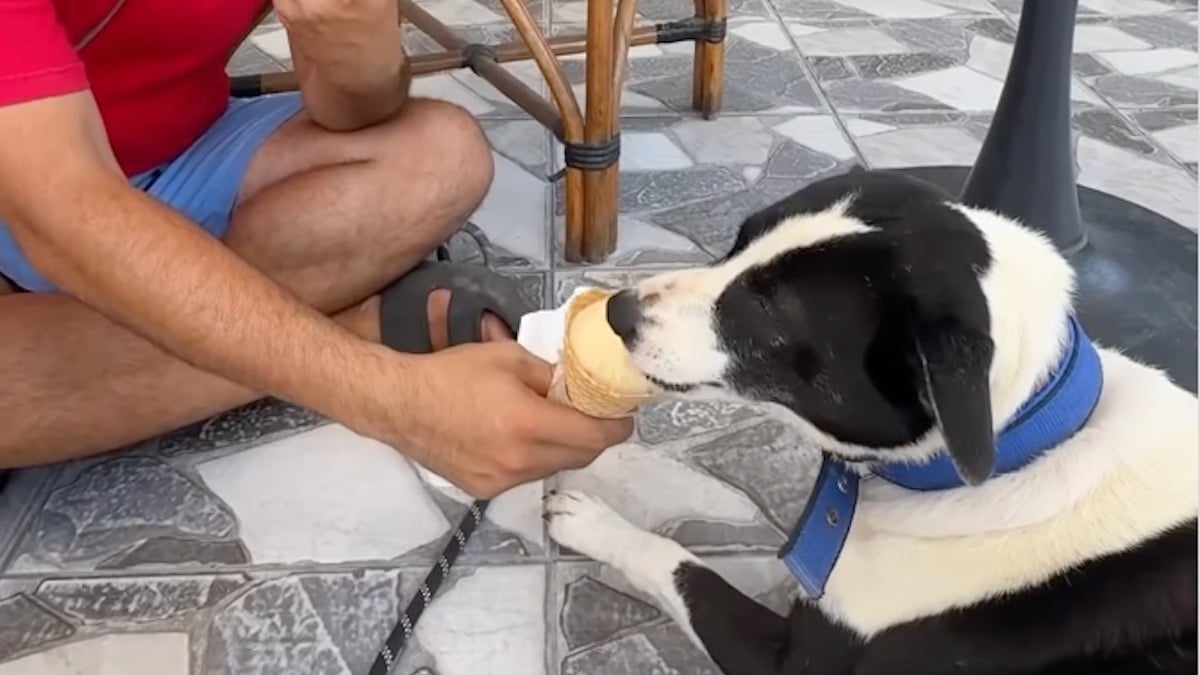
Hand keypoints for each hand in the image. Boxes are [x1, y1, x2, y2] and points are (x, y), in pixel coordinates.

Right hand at [379, 341, 633, 498]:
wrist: (400, 405)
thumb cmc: (453, 373)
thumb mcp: (509, 357)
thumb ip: (551, 373)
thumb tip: (579, 384)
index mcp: (527, 423)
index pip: (594, 436)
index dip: (617, 426)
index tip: (624, 414)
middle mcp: (519, 460)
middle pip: (581, 457)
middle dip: (594, 436)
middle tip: (594, 413)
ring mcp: (502, 481)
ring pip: (556, 468)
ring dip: (565, 448)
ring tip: (555, 422)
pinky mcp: (486, 491)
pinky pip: (528, 476)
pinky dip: (536, 458)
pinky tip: (522, 437)